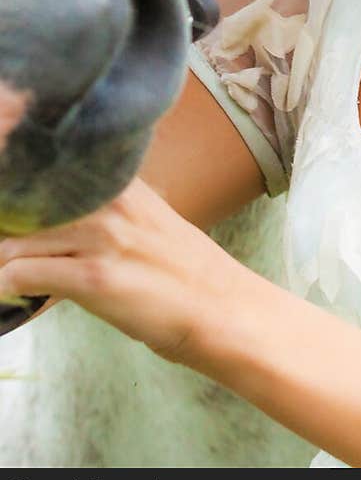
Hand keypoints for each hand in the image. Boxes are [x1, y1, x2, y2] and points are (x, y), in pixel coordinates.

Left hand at [0, 179, 241, 366]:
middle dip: (8, 231)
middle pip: (23, 205)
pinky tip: (12, 297)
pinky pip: (20, 275)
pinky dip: (6, 289)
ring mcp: (101, 237)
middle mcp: (109, 201)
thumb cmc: (183, 272)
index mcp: (120, 181)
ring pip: (14, 242)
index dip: (21, 194)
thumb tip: (59, 215)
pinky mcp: (93, 278)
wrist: (220, 308)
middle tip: (12, 251)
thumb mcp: (147, 219)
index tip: (16, 213)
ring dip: (5, 264)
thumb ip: (107, 207)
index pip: (48, 170)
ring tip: (10, 278)